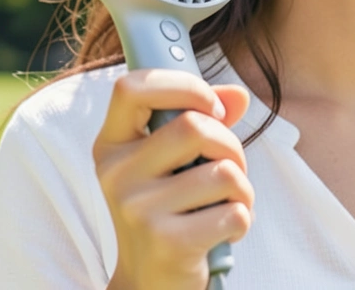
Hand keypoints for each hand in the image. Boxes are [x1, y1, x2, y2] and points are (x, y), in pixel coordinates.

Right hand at [97, 69, 251, 289]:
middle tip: (229, 166)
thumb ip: (202, 120)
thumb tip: (237, 95)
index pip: (131, 87)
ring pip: (223, 172)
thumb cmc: (167, 211)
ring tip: (228, 204)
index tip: (211, 106)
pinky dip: (242, 220)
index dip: (182, 85)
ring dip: (242, 188)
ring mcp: (137, 210)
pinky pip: (233, 212)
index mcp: (112, 145)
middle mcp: (116, 174)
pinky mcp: (166, 242)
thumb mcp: (172, 163)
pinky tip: (224, 232)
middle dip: (230, 144)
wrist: (149, 282)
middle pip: (194, 126)